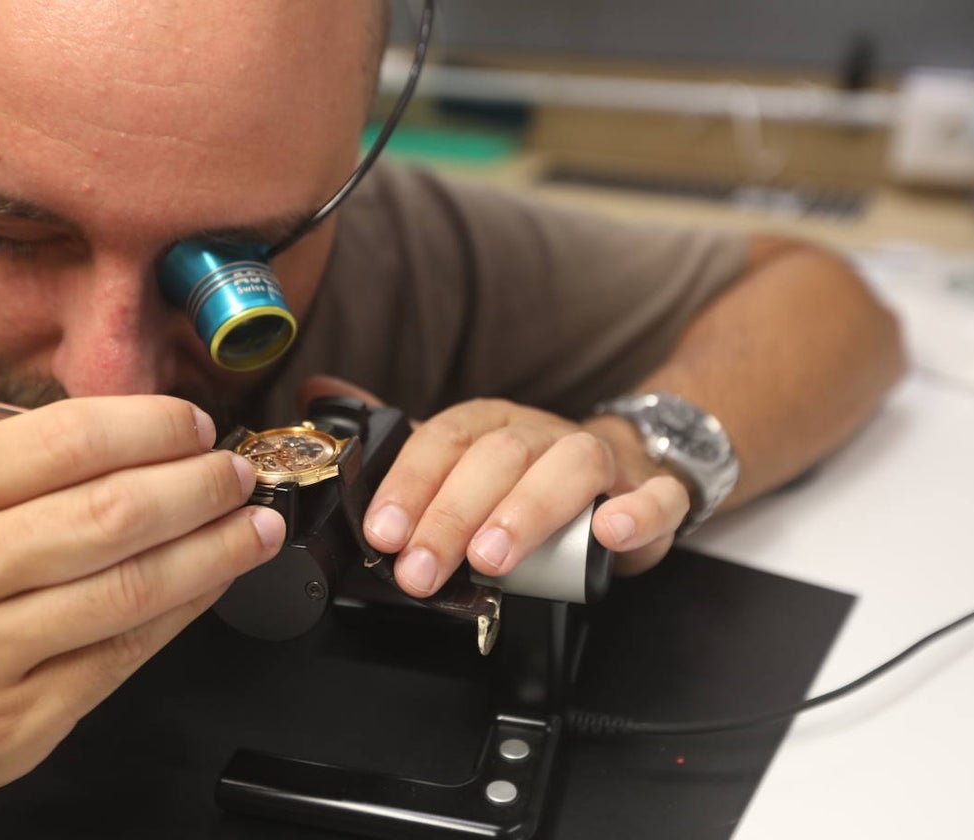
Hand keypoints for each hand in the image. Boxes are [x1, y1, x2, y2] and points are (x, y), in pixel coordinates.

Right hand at [0, 396, 284, 836]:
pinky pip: (129, 651)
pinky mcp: (20, 719)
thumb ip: (29, 468)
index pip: (66, 440)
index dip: (151, 428)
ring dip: (215, 549)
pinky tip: (218, 578)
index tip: (195, 426)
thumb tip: (155, 440)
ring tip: (256, 524)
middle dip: (198, 486)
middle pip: (110, 514)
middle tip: (238, 474)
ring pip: (132, 587)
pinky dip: (189, 606)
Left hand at [299, 376, 690, 596]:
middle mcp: (541, 434)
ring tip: (492, 560)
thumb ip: (394, 439)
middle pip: (498, 458)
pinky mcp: (649, 491)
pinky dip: (637, 511)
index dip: (410, 484)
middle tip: (421, 571)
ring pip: (570, 467)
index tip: (382, 534)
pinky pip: (655, 494)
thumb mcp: (456, 459)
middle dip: (452, 516)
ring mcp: (600, 459)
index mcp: (490, 425)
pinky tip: (610, 532)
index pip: (444, 440)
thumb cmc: (525, 477)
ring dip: (527, 511)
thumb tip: (318, 391)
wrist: (619, 470)